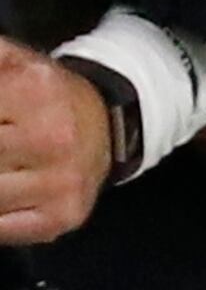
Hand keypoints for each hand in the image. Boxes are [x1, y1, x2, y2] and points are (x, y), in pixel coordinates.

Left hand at [0, 42, 111, 245]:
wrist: (110, 124)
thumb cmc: (48, 95)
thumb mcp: (13, 61)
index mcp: (34, 90)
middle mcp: (52, 138)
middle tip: (1, 146)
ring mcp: (60, 181)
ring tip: (5, 166)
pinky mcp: (63, 215)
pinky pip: (1, 228)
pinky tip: (8, 193)